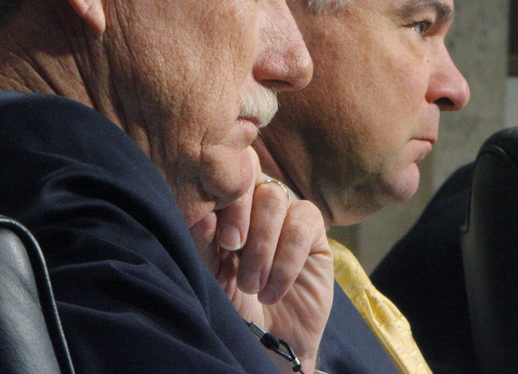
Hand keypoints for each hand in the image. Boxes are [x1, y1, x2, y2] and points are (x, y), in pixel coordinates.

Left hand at [190, 149, 332, 372]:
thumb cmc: (233, 303)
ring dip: (262, 245)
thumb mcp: (211, 274)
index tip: (222, 238)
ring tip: (252, 284)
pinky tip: (273, 289)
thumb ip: (204, 243)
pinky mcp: (314, 231)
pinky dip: (286, 259)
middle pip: (251, 181)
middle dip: (241, 219)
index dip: (224, 198)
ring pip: (275, 198)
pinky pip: (303, 223)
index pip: (226, 174)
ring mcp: (286, 213)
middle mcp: (256, 202)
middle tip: (234, 252)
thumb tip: (204, 215)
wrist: (267, 342)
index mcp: (227, 205)